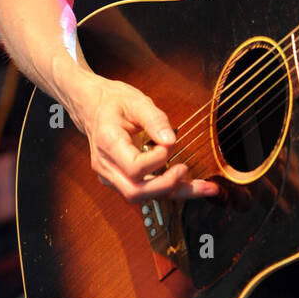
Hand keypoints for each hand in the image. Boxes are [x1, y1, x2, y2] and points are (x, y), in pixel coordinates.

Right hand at [72, 73, 222, 204]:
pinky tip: (193, 186)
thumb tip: (170, 140)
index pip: (134, 167)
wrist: (92, 107)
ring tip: (206, 187)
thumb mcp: (136, 102)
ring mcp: (111, 176)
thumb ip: (155, 120)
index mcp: (107, 143)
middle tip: (187, 170)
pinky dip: (169, 189)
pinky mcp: (121, 179)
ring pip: (142, 196)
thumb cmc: (113, 102)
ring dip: (175, 192)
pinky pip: (145, 190)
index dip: (158, 159)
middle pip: (135, 191)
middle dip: (166, 186)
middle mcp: (106, 165)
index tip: (170, 142)